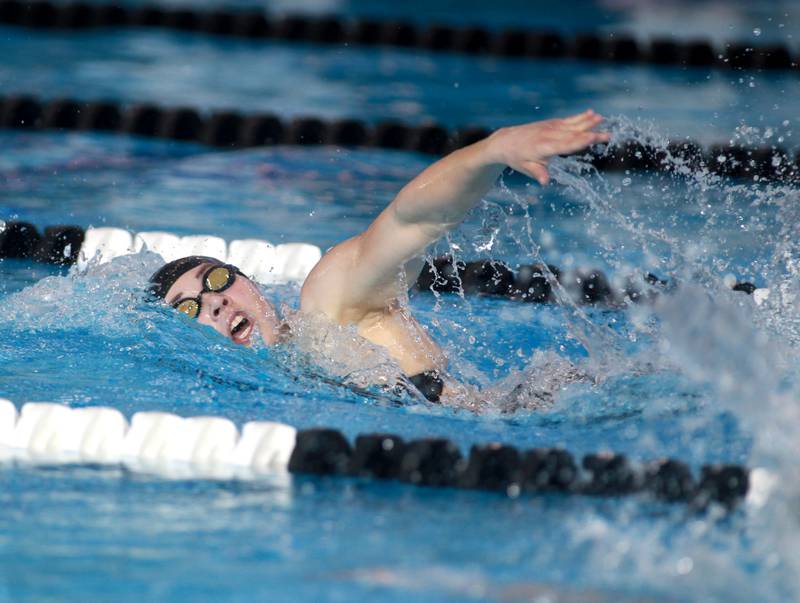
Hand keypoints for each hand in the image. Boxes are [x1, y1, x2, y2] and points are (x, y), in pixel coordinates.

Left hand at [486, 110, 609, 184]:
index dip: (581, 141)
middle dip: (591, 134)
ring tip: (602, 118)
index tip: (594, 138)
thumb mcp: (525, 168)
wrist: (505, 140)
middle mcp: (549, 135)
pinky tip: (591, 113)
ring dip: (588, 122)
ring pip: (572, 125)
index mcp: (544, 147)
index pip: (566, 144)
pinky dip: (580, 117)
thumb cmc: (516, 157)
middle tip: (608, 134)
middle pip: (573, 134)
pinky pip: (568, 120)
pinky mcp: (551, 123)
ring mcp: (550, 127)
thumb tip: (545, 182)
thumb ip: (537, 173)